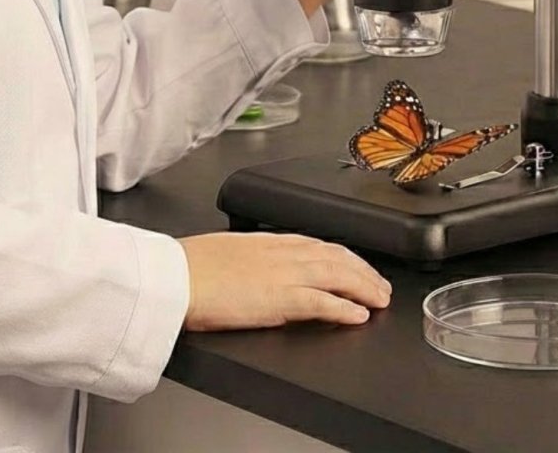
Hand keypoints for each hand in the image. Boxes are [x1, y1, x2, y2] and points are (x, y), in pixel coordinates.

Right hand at [177, 231, 390, 330]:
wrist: (176, 276)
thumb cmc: (193, 266)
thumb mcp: (231, 249)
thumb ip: (254, 255)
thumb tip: (259, 266)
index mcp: (271, 240)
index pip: (320, 244)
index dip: (346, 256)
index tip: (359, 265)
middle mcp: (284, 253)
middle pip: (337, 257)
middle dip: (364, 271)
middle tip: (381, 286)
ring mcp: (285, 275)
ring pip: (339, 276)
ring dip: (364, 288)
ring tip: (380, 300)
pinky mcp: (281, 299)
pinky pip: (323, 303)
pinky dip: (345, 309)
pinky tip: (358, 316)